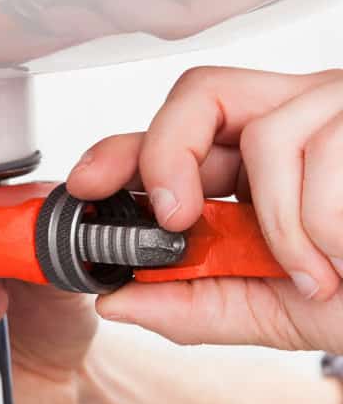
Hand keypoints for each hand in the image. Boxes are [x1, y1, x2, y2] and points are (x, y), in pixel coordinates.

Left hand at [67, 66, 342, 351]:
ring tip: (315, 270)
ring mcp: (339, 111)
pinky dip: (321, 229)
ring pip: (268, 136)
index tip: (86, 185)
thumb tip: (113, 302)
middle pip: (199, 95)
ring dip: (282, 227)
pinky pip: (322, 155)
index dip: (123, 149)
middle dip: (168, 155)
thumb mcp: (263, 309)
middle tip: (174, 216)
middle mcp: (292, 121)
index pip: (174, 130)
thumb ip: (189, 305)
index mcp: (253, 163)